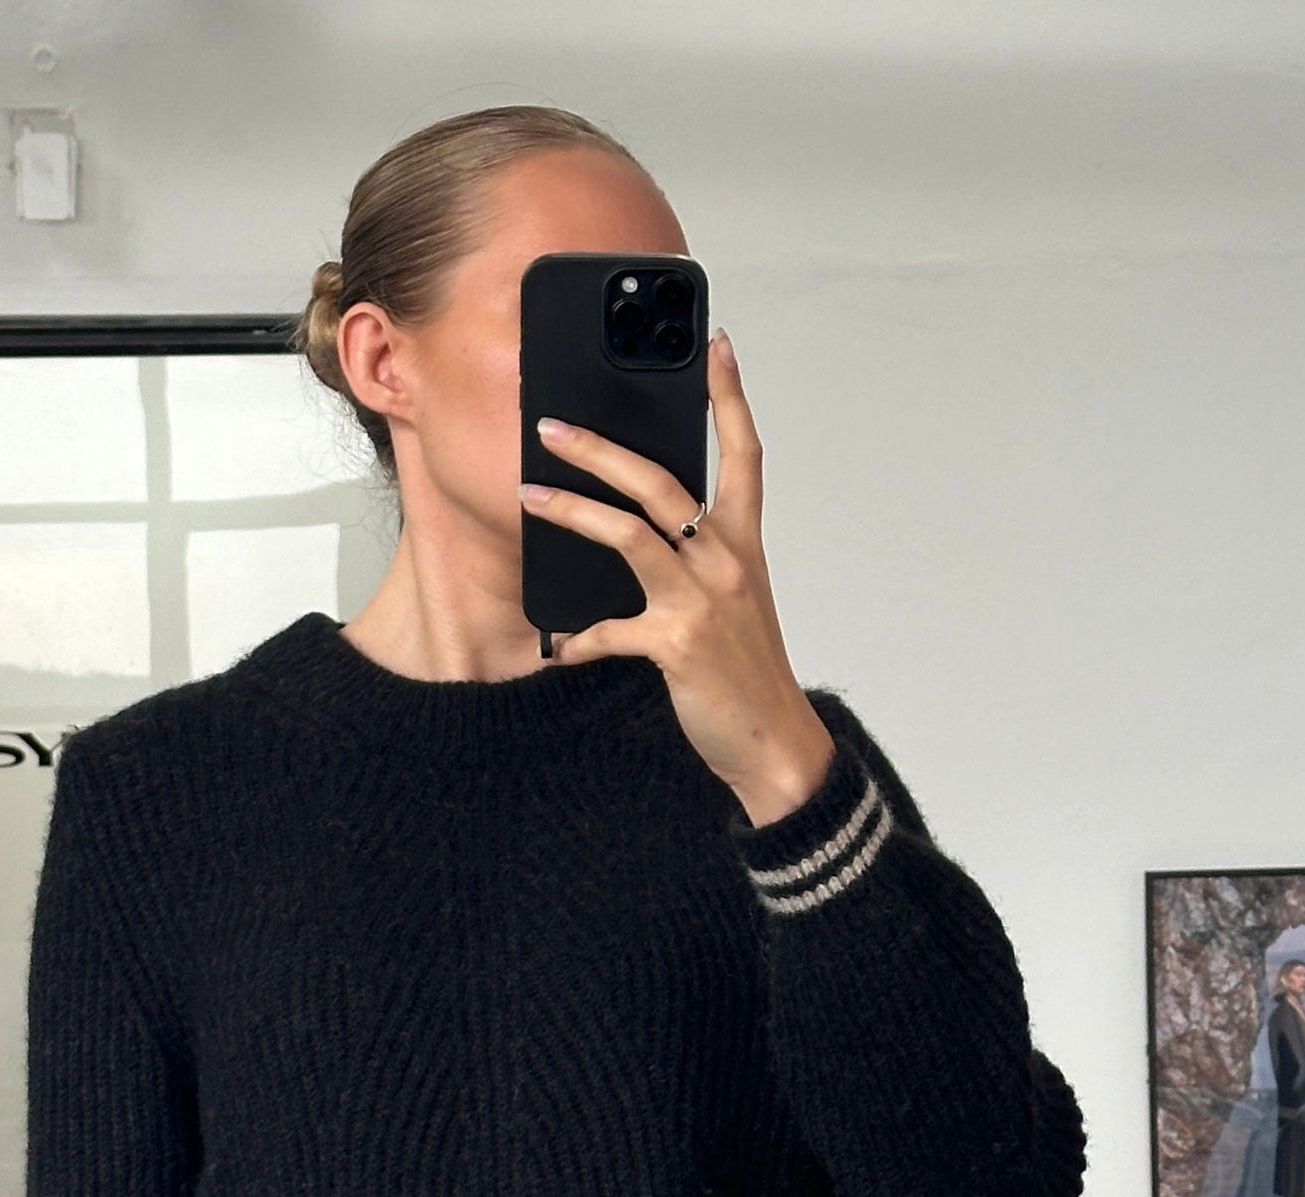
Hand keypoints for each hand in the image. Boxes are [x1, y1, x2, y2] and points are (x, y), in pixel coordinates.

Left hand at [520, 328, 834, 827]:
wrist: (774, 741)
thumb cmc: (747, 671)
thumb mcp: (734, 603)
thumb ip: (697, 562)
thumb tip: (644, 533)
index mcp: (743, 545)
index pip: (744, 454)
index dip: (730, 398)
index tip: (714, 347)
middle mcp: (726, 561)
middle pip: (661, 480)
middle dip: (602, 448)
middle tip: (553, 427)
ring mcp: (702, 600)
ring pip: (629, 533)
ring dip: (572, 510)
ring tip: (530, 495)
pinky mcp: (676, 643)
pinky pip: (612, 630)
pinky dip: (582, 638)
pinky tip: (562, 646)